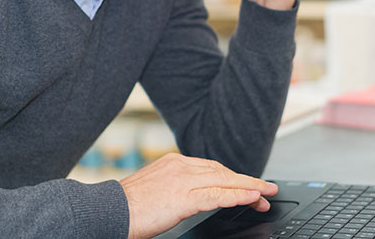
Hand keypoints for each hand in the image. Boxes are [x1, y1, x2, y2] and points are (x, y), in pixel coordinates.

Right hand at [119, 153, 277, 238]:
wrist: (108, 212)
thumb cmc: (128, 208)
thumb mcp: (156, 190)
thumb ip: (177, 188)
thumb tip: (198, 197)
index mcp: (172, 162)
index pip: (212, 167)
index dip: (233, 177)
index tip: (249, 185)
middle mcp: (179, 165)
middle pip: (222, 171)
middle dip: (246, 182)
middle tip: (266, 192)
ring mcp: (181, 179)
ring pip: (224, 180)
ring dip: (249, 188)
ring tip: (265, 195)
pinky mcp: (182, 197)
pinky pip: (217, 195)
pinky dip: (237, 196)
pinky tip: (251, 198)